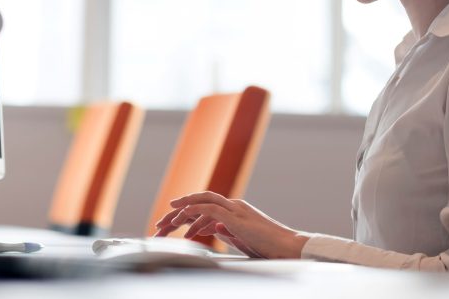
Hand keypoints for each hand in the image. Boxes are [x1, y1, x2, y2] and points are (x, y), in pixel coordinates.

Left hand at [153, 191, 309, 258]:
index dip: (186, 215)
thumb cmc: (270, 247)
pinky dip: (195, 212)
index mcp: (234, 211)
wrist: (289, 246)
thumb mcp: (243, 240)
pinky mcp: (236, 216)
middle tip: (160, 225)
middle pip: (199, 202)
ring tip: (166, 223)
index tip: (170, 224)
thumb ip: (228, 233)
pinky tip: (184, 222)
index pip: (204, 208)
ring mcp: (235, 209)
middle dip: (177, 212)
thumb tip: (212, 229)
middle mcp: (233, 205)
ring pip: (201, 202)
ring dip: (181, 212)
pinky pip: (210, 209)